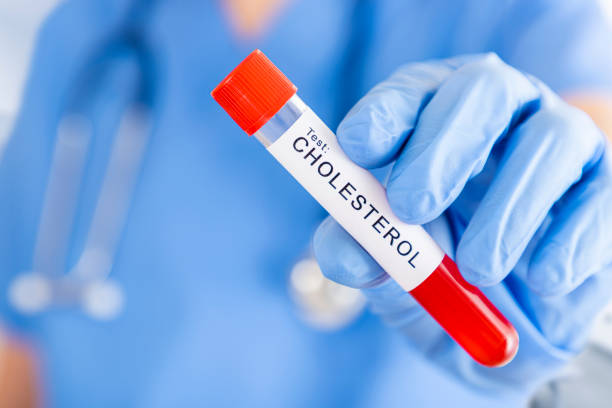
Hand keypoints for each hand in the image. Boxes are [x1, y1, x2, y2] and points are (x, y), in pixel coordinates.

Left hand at [313, 54, 611, 396]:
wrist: (506, 318)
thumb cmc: (435, 274)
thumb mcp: (387, 272)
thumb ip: (359, 256)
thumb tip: (349, 253)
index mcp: (432, 120)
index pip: (409, 92)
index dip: (384, 113)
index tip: (357, 149)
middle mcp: (497, 115)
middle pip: (481, 89)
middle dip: (442, 147)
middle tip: (411, 207)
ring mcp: (555, 141)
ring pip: (549, 137)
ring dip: (508, 205)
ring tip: (480, 269)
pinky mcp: (601, 186)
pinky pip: (600, 195)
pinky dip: (570, 237)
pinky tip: (543, 278)